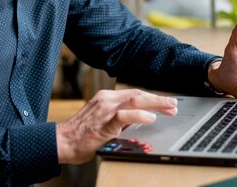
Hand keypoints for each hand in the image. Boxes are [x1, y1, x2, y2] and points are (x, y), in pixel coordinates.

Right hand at [56, 88, 177, 163]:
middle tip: (174, 104)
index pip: (134, 94)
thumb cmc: (81, 134)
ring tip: (169, 108)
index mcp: (106, 98)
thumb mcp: (102, 121)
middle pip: (137, 94)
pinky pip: (123, 116)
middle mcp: (106, 99)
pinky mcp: (102, 123)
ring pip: (134, 100)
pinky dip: (139, 115)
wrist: (62, 142)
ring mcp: (104, 110)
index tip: (167, 103)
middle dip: (158, 99)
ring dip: (155, 104)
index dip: (152, 98)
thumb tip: (141, 118)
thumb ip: (119, 117)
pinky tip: (151, 117)